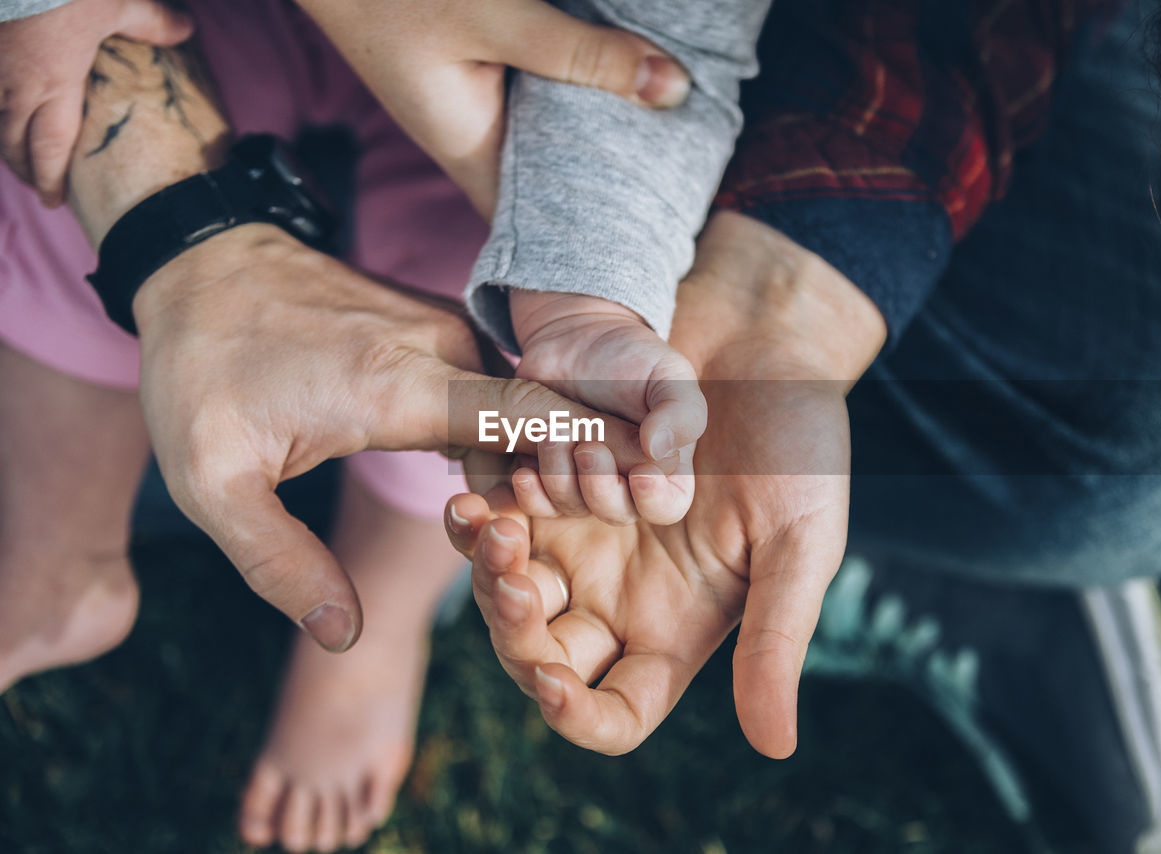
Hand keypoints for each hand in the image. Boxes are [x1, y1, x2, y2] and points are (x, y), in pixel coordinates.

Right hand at [0, 0, 192, 205]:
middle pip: (14, 143)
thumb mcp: (115, 3)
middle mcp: (16, 85)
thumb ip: (151, 22)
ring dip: (7, 144)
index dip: (50, 179)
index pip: (50, 147)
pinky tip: (3, 116)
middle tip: (40, 188)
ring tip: (21, 158)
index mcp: (55, 84)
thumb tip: (187, 29)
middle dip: (26, 170)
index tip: (54, 201)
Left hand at [133, 224, 649, 653]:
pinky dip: (517, 427)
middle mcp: (440, 352)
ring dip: (552, 452)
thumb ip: (279, 561)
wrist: (201, 260)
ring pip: (526, 400)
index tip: (653, 486)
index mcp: (402, 386)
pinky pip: (497, 385)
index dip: (595, 454)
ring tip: (594, 502)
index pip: (533, 416)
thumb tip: (342, 634)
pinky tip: (522, 474)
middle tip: (638, 514)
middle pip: (546, 413)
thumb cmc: (203, 367)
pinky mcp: (432, 331)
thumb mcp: (210, 479)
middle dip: (589, 468)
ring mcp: (440, 334)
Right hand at [295, 0, 690, 216]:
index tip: (648, 257)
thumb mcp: (495, 17)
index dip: (588, 249)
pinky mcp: (475, 70)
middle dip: (606, 193)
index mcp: (470, 150)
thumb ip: (580, 54)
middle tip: (676, 205)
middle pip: (550, 187)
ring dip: (595, 142)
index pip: (537, 229)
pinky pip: (538, 103)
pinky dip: (577, 100)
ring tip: (665, 153)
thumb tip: (673, 90)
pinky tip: (620, 91)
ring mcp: (471, 105)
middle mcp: (470, 138)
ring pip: (547, 144)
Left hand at [448, 212, 888, 756]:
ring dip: (488, 572)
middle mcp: (619, 596)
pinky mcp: (549, 486)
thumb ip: (776, 639)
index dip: (577, 719)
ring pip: (505, 593)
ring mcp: (579, 541)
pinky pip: (492, 524)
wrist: (760, 342)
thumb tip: (775, 749)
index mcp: (677, 628)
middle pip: (541, 659)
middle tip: (515, 576)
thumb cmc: (799, 444)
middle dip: (515, 635)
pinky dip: (476, 520)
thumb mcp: (799, 542)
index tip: (552, 687)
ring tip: (493, 523)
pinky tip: (475, 497)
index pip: (617, 711)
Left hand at [508, 291, 705, 525]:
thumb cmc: (636, 358)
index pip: (668, 506)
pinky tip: (524, 472)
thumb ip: (680, 412)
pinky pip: (539, 503)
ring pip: (573, 507)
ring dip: (560, 477)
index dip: (654, 500)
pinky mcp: (548, 475)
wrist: (579, 339)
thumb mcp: (671, 376)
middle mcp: (627, 484)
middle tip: (588, 448)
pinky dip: (531, 494)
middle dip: (600, 488)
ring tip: (552, 433)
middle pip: (617, 513)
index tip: (640, 474)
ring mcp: (584, 483)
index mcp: (665, 468)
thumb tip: (659, 451)